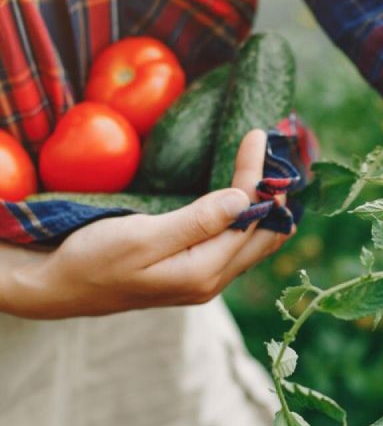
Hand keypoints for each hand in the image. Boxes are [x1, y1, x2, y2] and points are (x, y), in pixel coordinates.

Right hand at [0, 130, 291, 318]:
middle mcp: (213, 281)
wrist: (60, 288)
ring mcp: (205, 280)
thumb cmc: (92, 260)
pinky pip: (238, 247)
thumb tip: (243, 200)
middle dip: (276, 195)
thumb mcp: (141, 237)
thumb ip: (196, 222)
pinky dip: (252, 220)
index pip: (249, 218)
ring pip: (256, 243)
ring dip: (269, 209)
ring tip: (274, 172)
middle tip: (280, 154)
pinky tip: (250, 201)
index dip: (257, 177)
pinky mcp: (195, 274)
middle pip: (266, 236)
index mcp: (204, 272)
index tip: (257, 136)